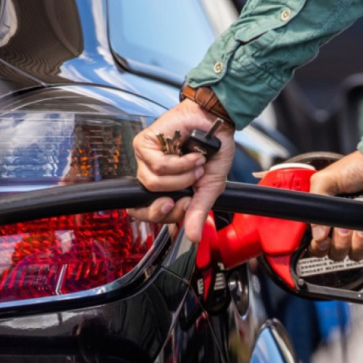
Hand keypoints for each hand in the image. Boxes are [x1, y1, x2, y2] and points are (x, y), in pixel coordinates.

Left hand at [129, 99, 234, 241]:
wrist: (217, 124)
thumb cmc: (213, 152)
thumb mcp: (209, 189)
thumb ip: (198, 212)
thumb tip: (194, 238)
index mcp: (164, 189)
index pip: (148, 213)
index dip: (161, 216)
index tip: (184, 207)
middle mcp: (152, 176)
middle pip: (146, 204)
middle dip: (170, 203)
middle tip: (188, 196)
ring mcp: (146, 160)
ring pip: (153, 184)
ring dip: (181, 177)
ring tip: (196, 165)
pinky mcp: (145, 144)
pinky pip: (157, 166)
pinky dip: (179, 164)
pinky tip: (191, 155)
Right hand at [308, 151, 362, 260]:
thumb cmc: (357, 168)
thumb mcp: (326, 180)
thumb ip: (315, 204)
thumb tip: (316, 233)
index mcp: (324, 214)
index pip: (316, 242)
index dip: (319, 246)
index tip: (323, 240)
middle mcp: (340, 225)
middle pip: (334, 252)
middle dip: (340, 243)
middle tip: (344, 229)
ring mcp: (358, 229)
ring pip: (353, 253)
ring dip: (357, 243)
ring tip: (362, 229)